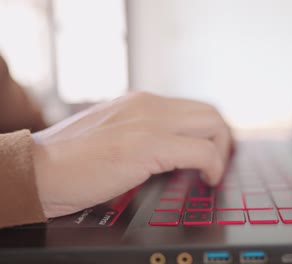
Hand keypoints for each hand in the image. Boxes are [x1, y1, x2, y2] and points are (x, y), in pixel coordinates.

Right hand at [32, 92, 232, 217]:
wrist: (38, 169)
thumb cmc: (69, 158)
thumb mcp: (113, 132)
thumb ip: (140, 132)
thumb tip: (168, 148)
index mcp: (140, 102)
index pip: (193, 107)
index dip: (211, 130)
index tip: (214, 149)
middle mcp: (148, 105)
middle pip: (209, 112)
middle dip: (222, 138)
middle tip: (220, 161)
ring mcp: (149, 122)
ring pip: (212, 125)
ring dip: (221, 151)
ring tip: (213, 172)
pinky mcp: (147, 146)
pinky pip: (201, 152)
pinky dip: (213, 166)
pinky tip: (206, 180)